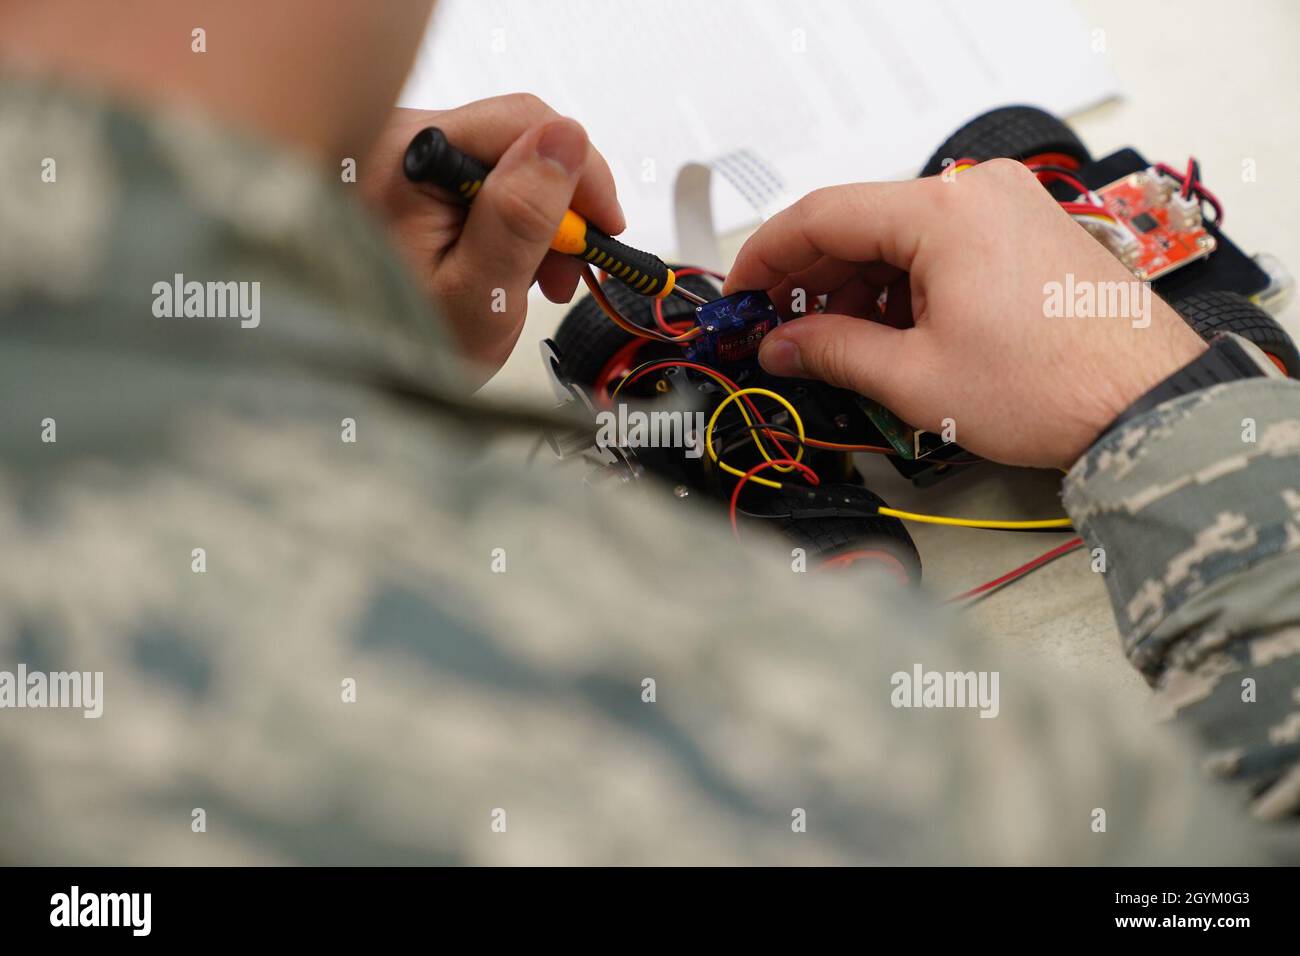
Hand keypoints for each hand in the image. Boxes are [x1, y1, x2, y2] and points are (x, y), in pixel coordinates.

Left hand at [362, 96, 624, 385]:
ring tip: (542, 281)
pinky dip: (509, 221)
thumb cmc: (404, 347)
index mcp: (409, 162)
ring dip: (540, 218)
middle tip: (573, 270)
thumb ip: (521, 216)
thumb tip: (567, 139)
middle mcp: (398, 142)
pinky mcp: (410, 178)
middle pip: (516, 138)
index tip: (607, 230)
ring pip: (506, 161)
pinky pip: (481, 179)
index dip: (581, 172)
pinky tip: (511, 264)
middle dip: (562, 203)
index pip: (523, 123)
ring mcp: (402, 158)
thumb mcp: (479, 293)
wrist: (349, 378)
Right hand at [724, 160, 1207, 468]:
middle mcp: (976, 193)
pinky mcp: (1025, 233)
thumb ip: (832, 352)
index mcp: (943, 212)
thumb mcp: (916, 377)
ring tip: (827, 344)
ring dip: (854, 287)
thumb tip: (782, 347)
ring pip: (899, 238)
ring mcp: (1006, 208)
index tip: (737, 294)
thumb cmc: (1051, 386)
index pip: (822, 216)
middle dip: (809, 280)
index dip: (765, 257)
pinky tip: (881, 331)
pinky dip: (901, 286)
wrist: (1146, 403)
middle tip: (773, 329)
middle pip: (860, 224)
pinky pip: (941, 247)